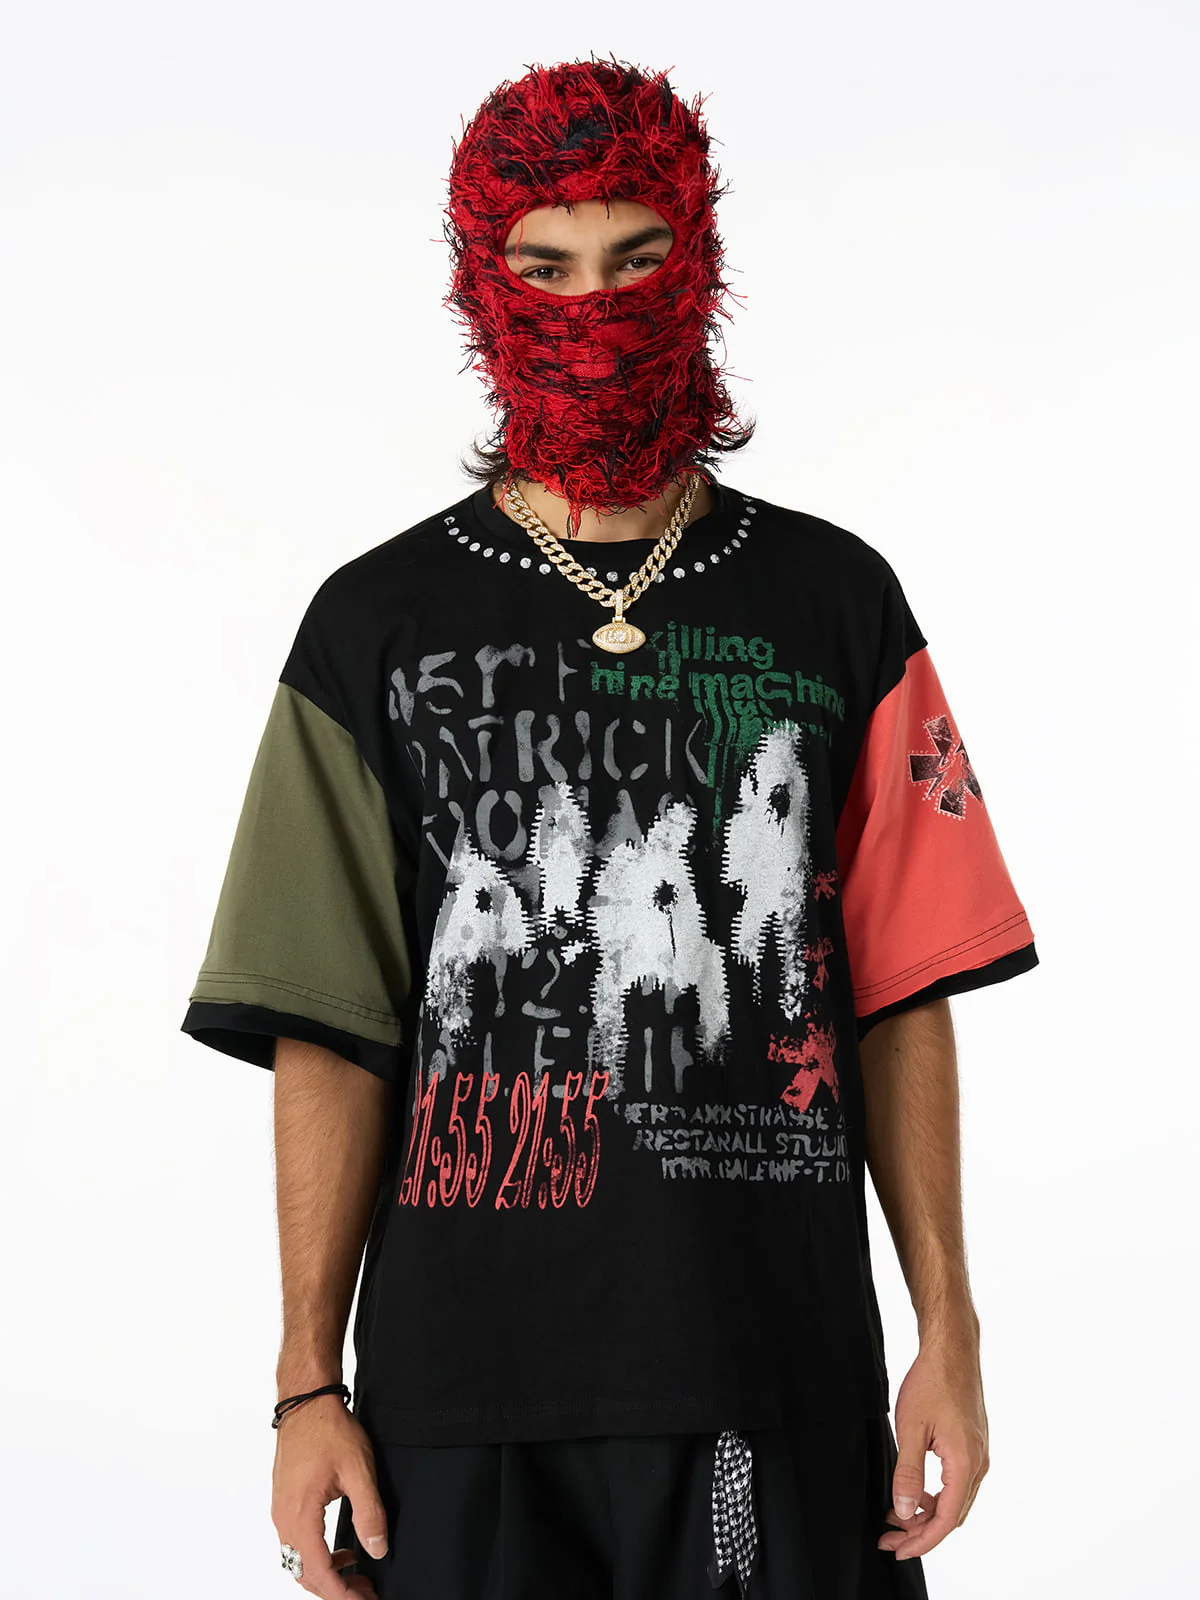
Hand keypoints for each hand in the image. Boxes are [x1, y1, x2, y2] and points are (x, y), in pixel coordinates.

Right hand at [271, 1394, 387, 1596]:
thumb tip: (378, 1550)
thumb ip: (369, 1513)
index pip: (319, 1573)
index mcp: (300, 1516)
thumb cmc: (329, 1430)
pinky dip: (319, 1557)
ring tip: (358, 1577)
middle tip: (366, 1593)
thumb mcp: (359, 1470)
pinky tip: (342, 1552)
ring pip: (300, 1562)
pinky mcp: (284, 1503)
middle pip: (306, 1575)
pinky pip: (297, 1544)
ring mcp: (281, 1512)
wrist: (306, 1403)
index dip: (343, 1595)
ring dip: (328, 1575)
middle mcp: (284, 1519)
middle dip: (337, 1591)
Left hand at [877, 1338, 989, 1562]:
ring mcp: (978, 1455)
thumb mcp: (911, 1428)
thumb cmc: (932, 1381)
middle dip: (921, 1532)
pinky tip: (913, 1491)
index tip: (898, 1550)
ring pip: (954, 1501)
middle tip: (889, 1538)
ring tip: (895, 1516)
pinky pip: (956, 1483)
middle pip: (952, 1516)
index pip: (945, 1520)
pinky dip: (935, 1495)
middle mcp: (978, 1464)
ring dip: (927, 1514)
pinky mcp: (972, 1446)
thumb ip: (907, 1473)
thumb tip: (903, 1512)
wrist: (952, 1350)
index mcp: (965, 1464)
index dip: (921, 1541)